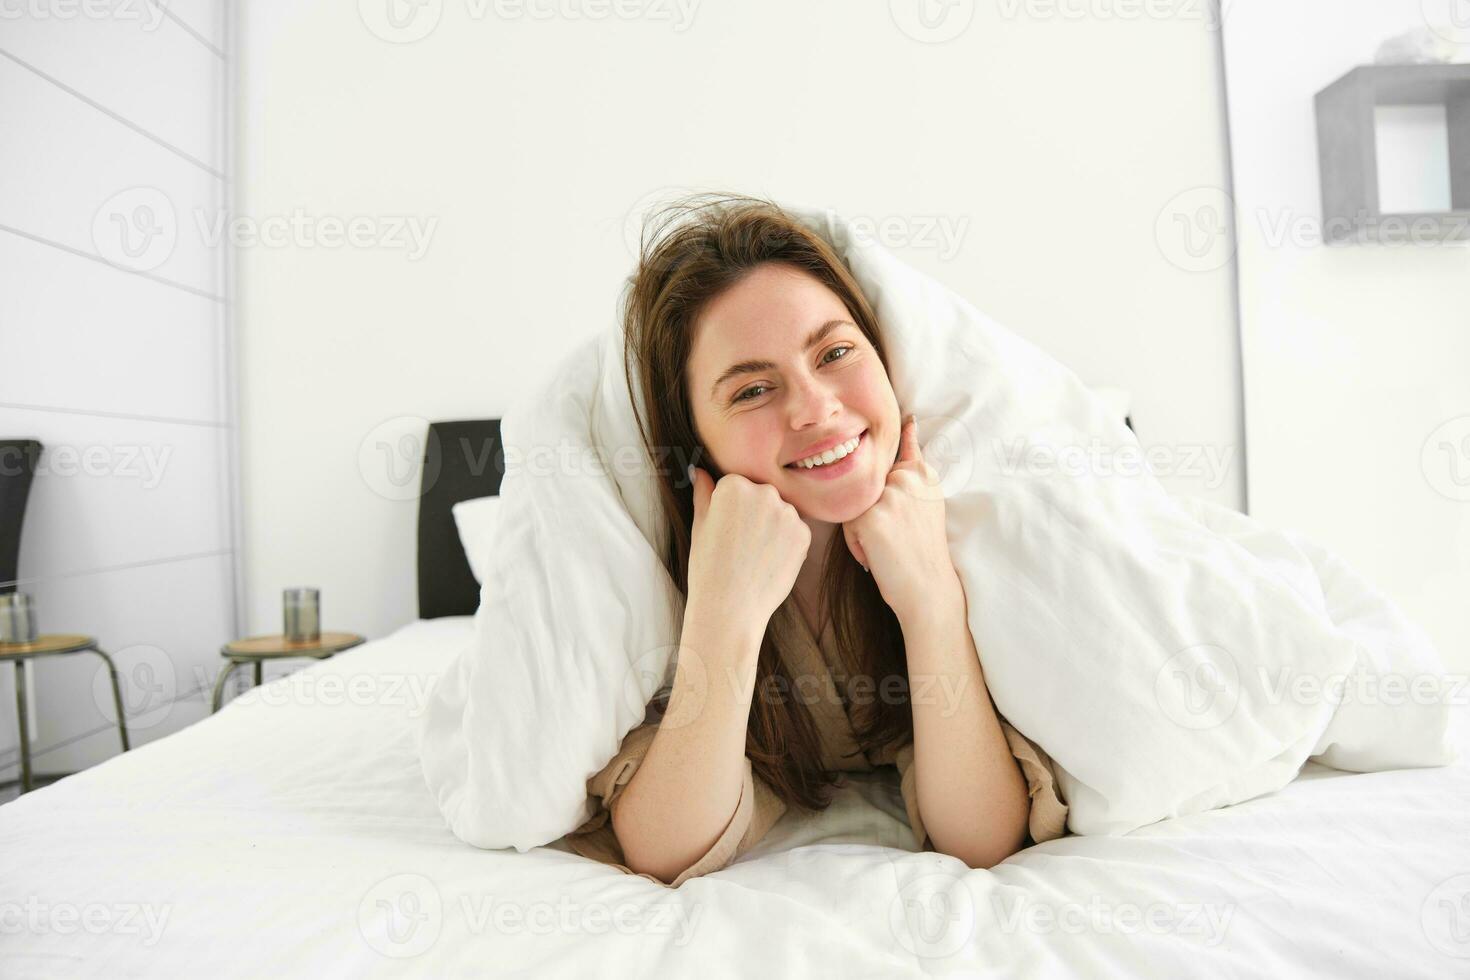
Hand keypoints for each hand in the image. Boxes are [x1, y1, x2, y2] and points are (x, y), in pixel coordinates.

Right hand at [687, 466, 810, 635]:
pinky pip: (796, 530)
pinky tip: (769, 561)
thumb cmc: (708, 568)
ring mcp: (787, 513)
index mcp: (733, 485)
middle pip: (762, 495)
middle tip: (739, 544)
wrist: (730, 607)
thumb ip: (704, 494)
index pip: (736, 485)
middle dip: (753, 513)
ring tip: (754, 554)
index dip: (729, 509)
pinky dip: (786, 543)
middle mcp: (764, 492)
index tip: (724, 530)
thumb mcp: (700, 526)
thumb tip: (700, 472)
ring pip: (780, 512)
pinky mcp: (804, 534)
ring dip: (772, 527)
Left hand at [841, 414, 957, 624]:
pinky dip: (856, 545)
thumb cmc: (922, 552)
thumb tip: (911, 428)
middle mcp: (907, 478)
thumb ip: (913, 472)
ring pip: (854, 504)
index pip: (906, 445)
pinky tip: (877, 557)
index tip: (909, 417)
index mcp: (923, 474)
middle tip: (897, 537)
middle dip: (872, 510)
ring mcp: (889, 496)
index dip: (906, 433)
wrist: (928, 590)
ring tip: (887, 547)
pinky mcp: (871, 517)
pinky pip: (848, 526)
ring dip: (862, 529)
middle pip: (866, 484)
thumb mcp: (927, 504)